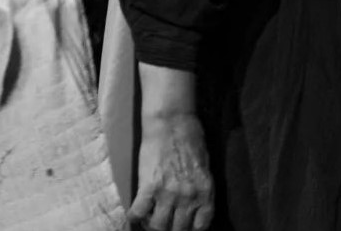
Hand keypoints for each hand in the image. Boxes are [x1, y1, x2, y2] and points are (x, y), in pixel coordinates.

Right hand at [129, 111, 213, 230]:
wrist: (172, 122)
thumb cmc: (191, 139)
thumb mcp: (204, 167)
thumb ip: (200, 188)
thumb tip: (194, 206)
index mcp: (205, 191)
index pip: (200, 226)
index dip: (190, 229)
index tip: (183, 226)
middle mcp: (188, 196)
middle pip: (178, 229)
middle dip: (171, 229)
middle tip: (164, 223)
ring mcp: (168, 193)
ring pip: (158, 226)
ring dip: (152, 225)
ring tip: (149, 219)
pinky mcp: (148, 186)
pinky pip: (138, 213)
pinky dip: (135, 216)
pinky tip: (135, 213)